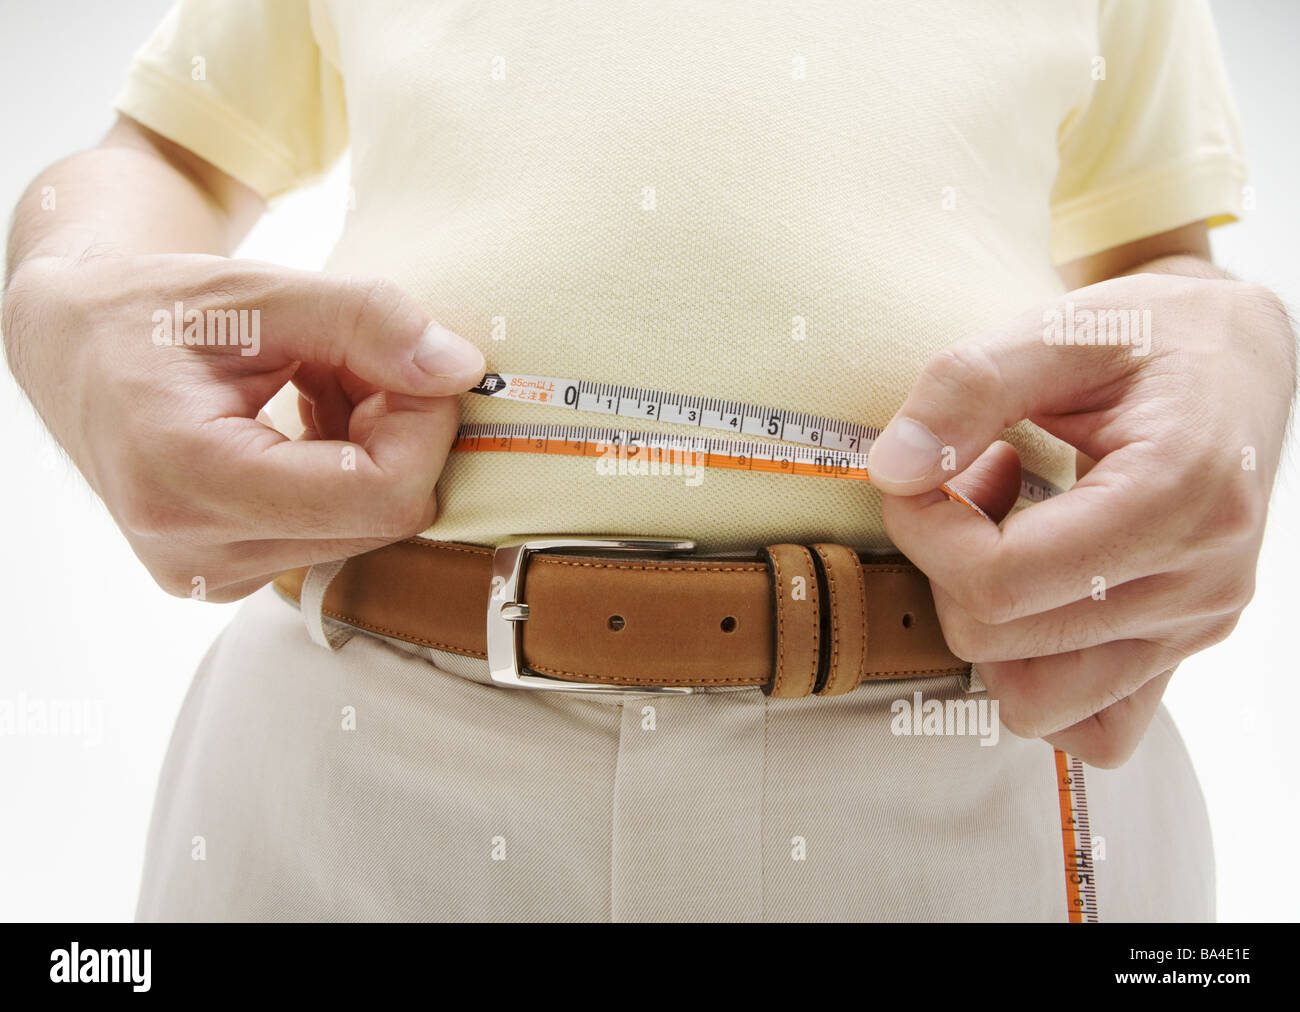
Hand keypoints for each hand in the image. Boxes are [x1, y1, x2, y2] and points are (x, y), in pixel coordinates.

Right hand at [2, 254, 484, 601]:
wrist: (72, 351)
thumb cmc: (151, 311)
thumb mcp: (258, 289)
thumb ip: (365, 320)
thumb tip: (459, 370)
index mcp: (188, 476)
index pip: (378, 491)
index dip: (424, 425)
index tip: (410, 362)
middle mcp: (196, 551)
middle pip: (382, 514)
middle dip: (396, 431)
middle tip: (350, 361)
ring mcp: (212, 575)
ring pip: (369, 525)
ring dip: (370, 448)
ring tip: (312, 384)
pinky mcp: (230, 577)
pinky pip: (339, 533)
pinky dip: (345, 473)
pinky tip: (302, 423)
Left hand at [866, 272, 1294, 766]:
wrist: (1237, 359)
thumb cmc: (1150, 337)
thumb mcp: (1058, 327)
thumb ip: (966, 386)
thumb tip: (892, 472)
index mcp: (1177, 496)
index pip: (1000, 581)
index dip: (925, 533)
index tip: (920, 476)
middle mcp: (1199, 583)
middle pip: (1000, 640)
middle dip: (946, 565)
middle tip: (970, 488)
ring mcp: (1195, 628)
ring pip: (1037, 701)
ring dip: (987, 624)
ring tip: (1008, 538)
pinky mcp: (1181, 651)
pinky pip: (1094, 728)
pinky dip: (1039, 677)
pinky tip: (1035, 597)